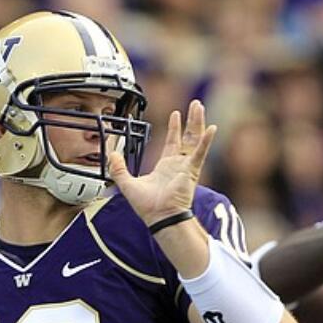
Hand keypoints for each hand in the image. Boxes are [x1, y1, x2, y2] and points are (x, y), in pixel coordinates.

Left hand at [108, 100, 216, 225]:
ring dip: (197, 123)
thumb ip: (119, 168)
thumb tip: (111, 155)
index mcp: (166, 167)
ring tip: (199, 107)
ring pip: (195, 140)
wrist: (159, 217)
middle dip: (191, 120)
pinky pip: (200, 153)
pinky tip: (211, 128)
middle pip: (188, 137)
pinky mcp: (191, 171)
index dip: (174, 128)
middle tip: (195, 105)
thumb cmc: (148, 207)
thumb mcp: (127, 184)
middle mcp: (178, 165)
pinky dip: (206, 141)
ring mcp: (187, 167)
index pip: (172, 142)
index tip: (176, 115)